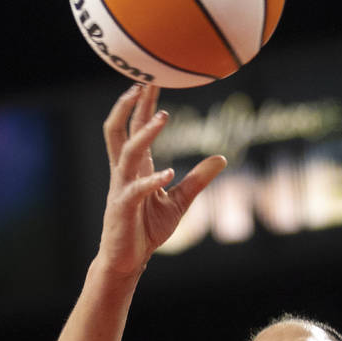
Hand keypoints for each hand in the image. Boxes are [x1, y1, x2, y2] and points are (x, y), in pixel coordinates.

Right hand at [98, 84, 225, 276]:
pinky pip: (135, 190)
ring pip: (128, 153)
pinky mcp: (122, 209)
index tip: (151, 80)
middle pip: (119, 131)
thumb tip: (222, 157)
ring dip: (145, 134)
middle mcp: (124, 173)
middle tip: (143, 82)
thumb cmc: (148, 229)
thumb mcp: (179, 201)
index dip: (142, 105)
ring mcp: (121, 189)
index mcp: (135, 169)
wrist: (128, 260)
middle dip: (129, 106)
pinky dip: (152, 179)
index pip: (135, 129)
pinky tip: (169, 171)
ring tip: (164, 116)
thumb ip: (198, 179)